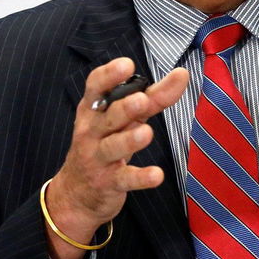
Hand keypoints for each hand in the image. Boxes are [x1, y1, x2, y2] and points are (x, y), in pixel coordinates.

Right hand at [44, 58, 188, 258]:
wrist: (77, 193)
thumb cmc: (105, 142)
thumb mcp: (124, 117)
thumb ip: (153, 96)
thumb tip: (182, 74)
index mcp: (94, 109)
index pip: (95, 87)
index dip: (109, 76)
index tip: (126, 65)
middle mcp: (92, 131)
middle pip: (108, 117)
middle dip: (124, 108)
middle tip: (141, 99)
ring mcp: (98, 158)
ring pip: (113, 147)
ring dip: (129, 140)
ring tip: (146, 133)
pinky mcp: (108, 183)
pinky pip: (124, 179)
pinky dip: (140, 178)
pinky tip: (156, 175)